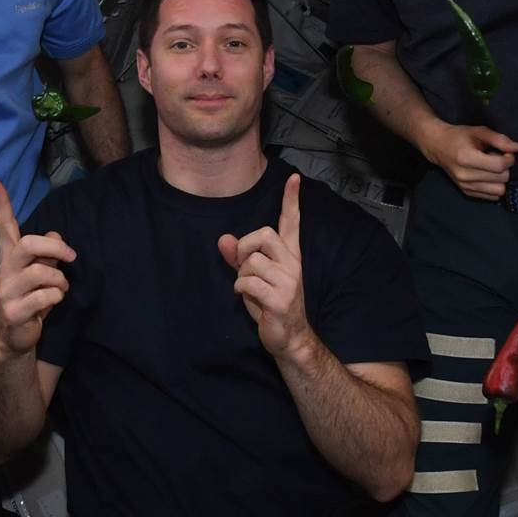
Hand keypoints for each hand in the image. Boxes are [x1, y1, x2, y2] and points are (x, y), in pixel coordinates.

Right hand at [0, 178, 75, 359]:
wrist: (15, 338)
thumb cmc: (31, 300)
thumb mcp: (41, 274)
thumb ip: (47, 254)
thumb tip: (56, 234)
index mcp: (11, 258)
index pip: (4, 227)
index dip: (1, 205)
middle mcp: (5, 271)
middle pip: (26, 244)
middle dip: (53, 247)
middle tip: (71, 256)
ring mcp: (6, 291)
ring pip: (40, 272)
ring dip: (59, 280)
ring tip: (61, 288)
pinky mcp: (12, 311)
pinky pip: (44, 296)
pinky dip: (56, 297)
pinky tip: (52, 303)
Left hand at [220, 173, 313, 362]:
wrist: (289, 338)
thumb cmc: (270, 304)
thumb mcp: (253, 277)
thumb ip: (239, 258)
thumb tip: (223, 239)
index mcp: (290, 255)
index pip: (292, 222)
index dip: (292, 200)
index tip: (294, 178)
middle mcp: (293, 264)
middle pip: (263, 234)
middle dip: (245, 248)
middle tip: (244, 266)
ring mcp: (289, 281)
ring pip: (252, 261)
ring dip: (241, 275)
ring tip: (249, 288)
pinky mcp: (281, 298)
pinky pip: (248, 282)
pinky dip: (240, 288)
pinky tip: (247, 297)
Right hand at [425, 123, 517, 199]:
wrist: (438, 146)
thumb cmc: (460, 136)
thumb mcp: (479, 131)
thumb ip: (500, 139)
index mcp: (467, 158)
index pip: (499, 166)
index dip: (509, 159)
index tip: (506, 152)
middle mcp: (465, 176)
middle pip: (502, 179)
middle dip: (505, 168)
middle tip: (497, 158)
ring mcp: (465, 186)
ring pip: (499, 191)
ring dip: (500, 179)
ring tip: (492, 168)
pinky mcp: (466, 193)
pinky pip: (492, 197)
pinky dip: (494, 186)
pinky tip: (487, 176)